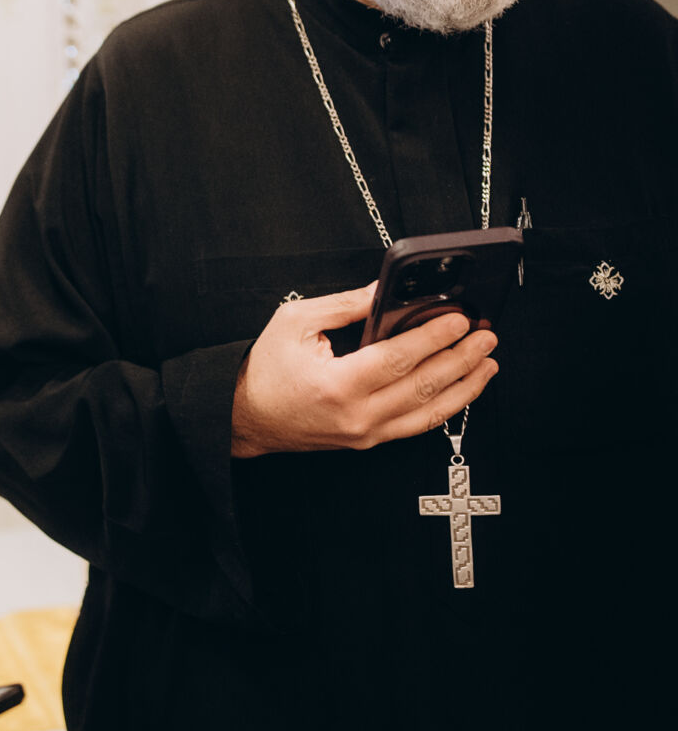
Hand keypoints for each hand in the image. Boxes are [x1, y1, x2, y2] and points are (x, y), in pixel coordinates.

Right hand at [231, 282, 497, 458]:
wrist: (243, 416)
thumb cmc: (263, 370)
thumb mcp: (295, 322)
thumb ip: (344, 305)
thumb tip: (385, 290)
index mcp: (338, 384)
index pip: (399, 358)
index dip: (434, 337)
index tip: (460, 320)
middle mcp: (357, 415)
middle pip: (423, 387)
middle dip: (461, 359)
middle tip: (486, 337)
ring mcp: (365, 433)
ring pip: (428, 414)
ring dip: (464, 387)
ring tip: (488, 364)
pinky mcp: (368, 440)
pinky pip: (416, 426)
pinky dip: (444, 407)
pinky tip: (461, 389)